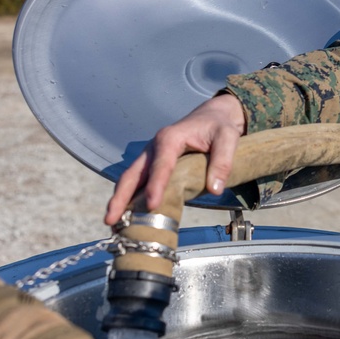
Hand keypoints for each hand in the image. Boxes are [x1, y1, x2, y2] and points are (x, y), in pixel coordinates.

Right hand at [105, 92, 246, 224]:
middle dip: (121, 197)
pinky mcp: (153, 163)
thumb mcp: (228, 138)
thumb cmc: (219, 126)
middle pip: (133, 173)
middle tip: (110, 220)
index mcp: (171, 138)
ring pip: (130, 178)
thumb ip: (222, 162)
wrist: (214, 115)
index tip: (151, 205)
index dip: (155, 186)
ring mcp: (151, 155)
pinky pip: (138, 180)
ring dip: (120, 199)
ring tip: (111, 223)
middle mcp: (154, 146)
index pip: (161, 165)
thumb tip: (214, 189)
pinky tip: (126, 214)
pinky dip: (129, 197)